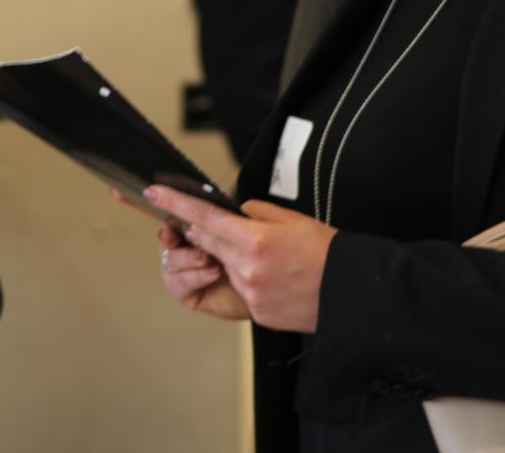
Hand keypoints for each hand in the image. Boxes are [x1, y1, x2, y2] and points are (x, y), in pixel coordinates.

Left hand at [144, 186, 335, 333]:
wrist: (350, 292)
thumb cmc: (326, 253)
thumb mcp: (292, 219)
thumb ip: (256, 213)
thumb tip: (236, 214)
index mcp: (254, 239)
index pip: (203, 217)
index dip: (175, 203)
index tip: (154, 192)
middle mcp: (247, 268)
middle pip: (208, 242)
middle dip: (208, 233)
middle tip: (223, 227)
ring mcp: (250, 293)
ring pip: (226, 267)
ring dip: (236, 260)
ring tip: (271, 259)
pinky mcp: (257, 312)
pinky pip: (243, 290)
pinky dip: (253, 281)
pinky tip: (278, 279)